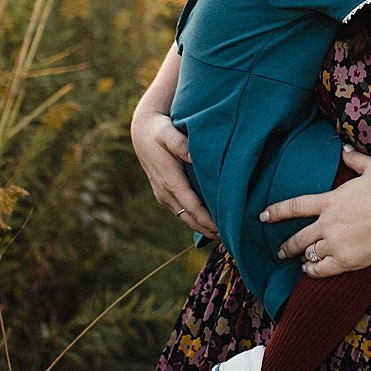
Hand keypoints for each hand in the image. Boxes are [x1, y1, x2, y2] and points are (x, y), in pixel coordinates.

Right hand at [131, 109, 217, 238]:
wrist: (141, 132)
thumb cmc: (158, 131)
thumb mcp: (169, 133)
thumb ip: (181, 145)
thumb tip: (195, 157)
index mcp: (169, 181)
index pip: (192, 207)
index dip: (207, 221)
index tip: (224, 229)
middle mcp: (165, 192)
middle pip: (189, 218)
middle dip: (208, 230)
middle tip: (229, 239)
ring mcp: (163, 195)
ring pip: (185, 217)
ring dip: (202, 227)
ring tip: (222, 235)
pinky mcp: (164, 194)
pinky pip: (181, 211)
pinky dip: (194, 220)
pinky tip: (208, 223)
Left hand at [262, 148, 370, 276]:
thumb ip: (356, 159)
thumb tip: (345, 148)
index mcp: (329, 201)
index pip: (295, 206)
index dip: (276, 212)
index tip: (263, 216)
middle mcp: (326, 224)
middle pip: (297, 238)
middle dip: (286, 246)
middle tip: (280, 251)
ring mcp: (334, 244)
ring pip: (308, 254)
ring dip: (301, 258)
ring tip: (298, 261)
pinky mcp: (345, 261)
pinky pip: (320, 269)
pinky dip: (312, 271)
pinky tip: (309, 271)